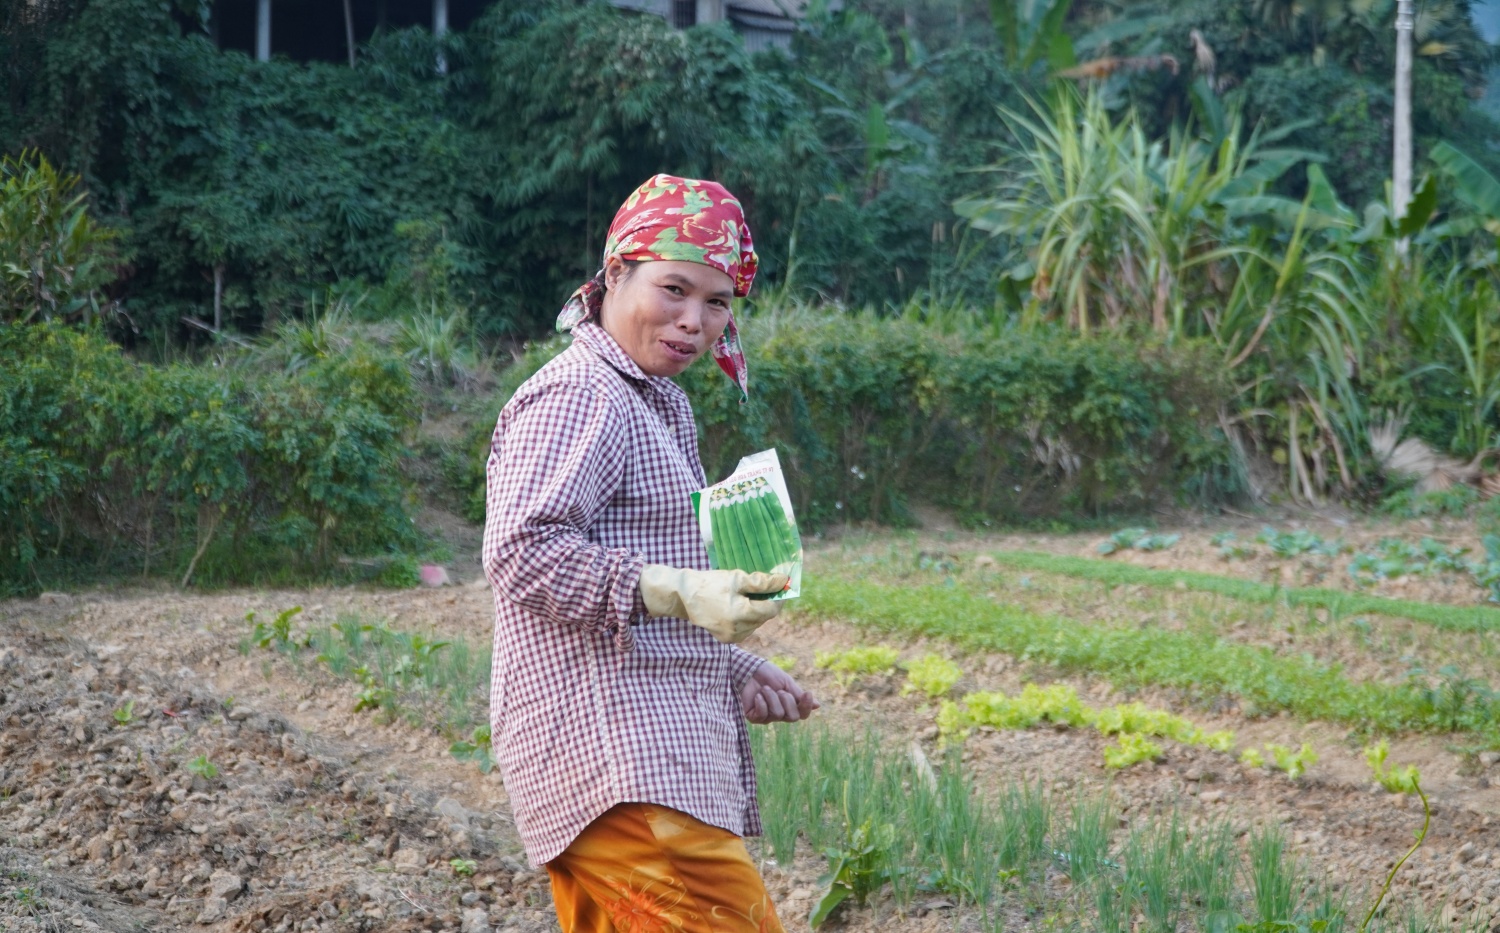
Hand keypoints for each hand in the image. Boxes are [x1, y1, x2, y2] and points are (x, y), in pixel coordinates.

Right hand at [639, 566, 788, 643]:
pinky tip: (738, 605)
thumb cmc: (710, 584)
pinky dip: (747, 617)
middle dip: (767, 602)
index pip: (772, 609)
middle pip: (764, 616)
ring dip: (757, 609)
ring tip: (747, 595)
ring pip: (756, 623)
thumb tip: (783, 580)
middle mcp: (738, 630)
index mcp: (741, 614)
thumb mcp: (737, 578)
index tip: (781, 585)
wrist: (684, 596)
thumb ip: (761, 582)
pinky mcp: (726, 639)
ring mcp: (732, 637)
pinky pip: (746, 628)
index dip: (779, 596)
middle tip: (764, 587)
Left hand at [740, 660, 819, 723]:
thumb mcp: (786, 682)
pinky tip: (757, 696)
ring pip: (778, 715)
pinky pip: (763, 715)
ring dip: (772, 698)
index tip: (808, 693)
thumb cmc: (767, 674)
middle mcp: (780, 713)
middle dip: (787, 701)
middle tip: (779, 690)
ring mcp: (767, 717)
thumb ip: (798, 695)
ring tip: (764, 689)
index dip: (807, 706)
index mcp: (789, 704)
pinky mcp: (754, 717)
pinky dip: (761, 703)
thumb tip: (818, 706)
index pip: (803, 714)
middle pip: (792, 717)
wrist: (748, 669)